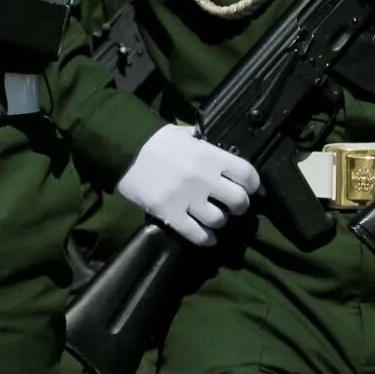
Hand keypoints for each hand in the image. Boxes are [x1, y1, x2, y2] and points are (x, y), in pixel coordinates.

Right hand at [118, 124, 257, 246]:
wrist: (121, 150)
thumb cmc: (155, 141)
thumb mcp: (184, 135)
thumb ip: (205, 143)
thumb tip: (223, 148)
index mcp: (209, 156)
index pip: (248, 175)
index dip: (253, 185)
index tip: (251, 190)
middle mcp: (203, 178)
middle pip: (239, 201)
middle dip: (238, 205)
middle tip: (231, 205)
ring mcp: (186, 198)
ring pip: (219, 220)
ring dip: (219, 220)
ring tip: (212, 217)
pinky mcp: (170, 213)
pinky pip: (197, 234)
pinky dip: (206, 238)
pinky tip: (207, 236)